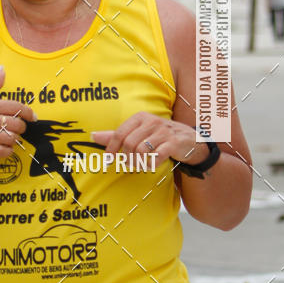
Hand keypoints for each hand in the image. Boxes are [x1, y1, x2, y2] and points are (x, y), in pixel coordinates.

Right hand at [0, 66, 36, 157]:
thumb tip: (2, 70)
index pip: (15, 107)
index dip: (28, 112)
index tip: (32, 116)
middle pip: (16, 124)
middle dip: (22, 126)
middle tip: (20, 127)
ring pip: (11, 138)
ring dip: (15, 139)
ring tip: (12, 137)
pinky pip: (2, 152)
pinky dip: (8, 151)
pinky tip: (5, 147)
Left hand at [92, 112, 209, 167]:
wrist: (190, 139)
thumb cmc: (159, 136)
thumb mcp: (138, 132)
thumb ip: (117, 135)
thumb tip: (93, 136)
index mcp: (140, 117)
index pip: (119, 133)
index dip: (111, 149)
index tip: (108, 161)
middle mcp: (151, 121)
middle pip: (129, 144)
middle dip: (126, 158)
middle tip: (130, 165)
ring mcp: (163, 131)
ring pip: (141, 150)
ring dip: (139, 162)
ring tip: (141, 164)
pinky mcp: (173, 142)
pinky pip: (156, 156)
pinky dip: (151, 164)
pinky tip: (151, 165)